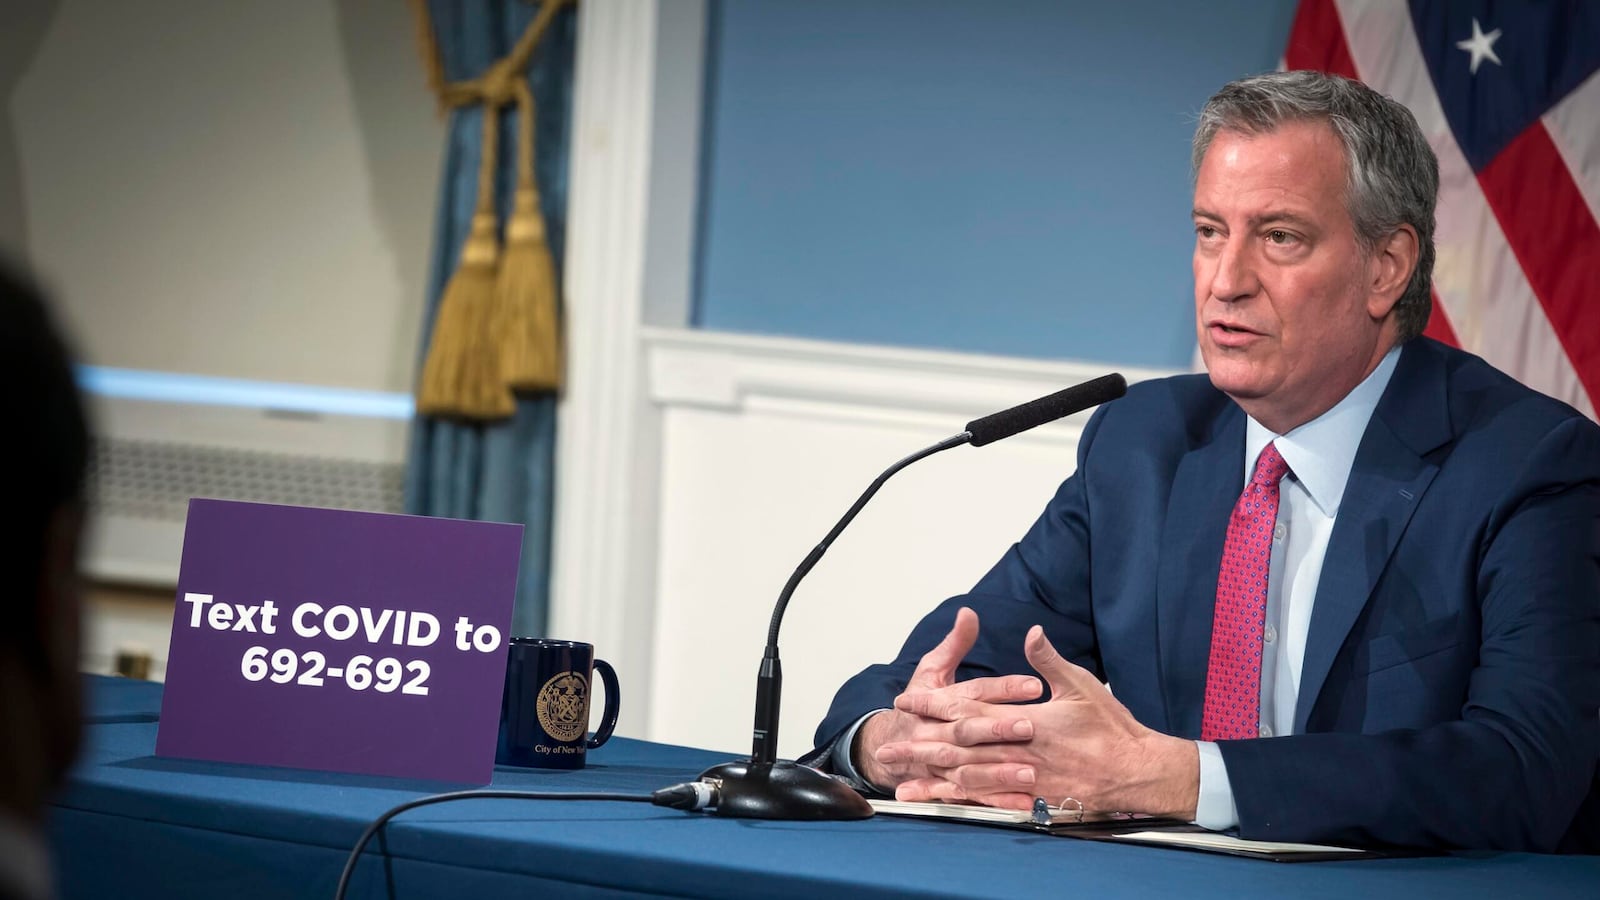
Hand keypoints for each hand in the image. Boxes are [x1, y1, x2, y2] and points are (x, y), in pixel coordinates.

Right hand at [854, 607, 1042, 791]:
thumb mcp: (932, 670)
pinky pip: (972, 796)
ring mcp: (940, 762)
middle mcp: (936, 731)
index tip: (1035, 684)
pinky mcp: (947, 785)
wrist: (885, 745)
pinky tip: (1022, 802)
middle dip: (997, 729)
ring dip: (998, 771)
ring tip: (1030, 772)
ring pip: (969, 768)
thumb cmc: (920, 702)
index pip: (973, 692)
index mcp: (937, 700)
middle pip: (967, 730)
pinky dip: (996, 801)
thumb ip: (955, 643)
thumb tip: (969, 613)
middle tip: (1029, 726)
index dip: (1002, 688)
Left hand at [881, 625, 1198, 817]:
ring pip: (968, 777)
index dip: (936, 703)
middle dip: (920, 743)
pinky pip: (988, 803)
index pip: (971, 709)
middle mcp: (1021, 750)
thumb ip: (1050, 660)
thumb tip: (1031, 632)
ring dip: (931, 775)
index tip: (907, 699)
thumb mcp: (1081, 685)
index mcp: (1028, 719)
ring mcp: (1025, 779)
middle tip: (887, 744)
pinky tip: (938, 802)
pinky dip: (960, 802)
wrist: (1138, 771)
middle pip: (959, 746)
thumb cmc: (1112, 728)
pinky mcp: (1032, 801)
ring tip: (899, 775)